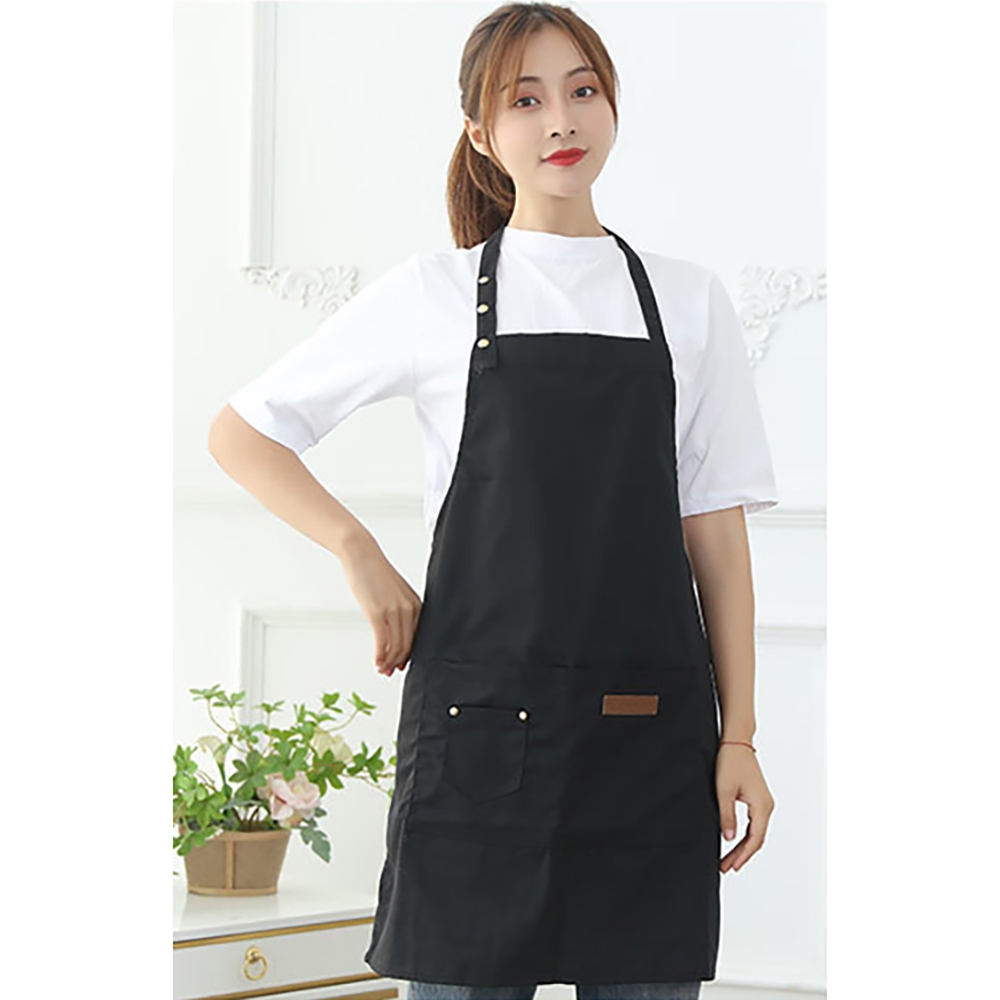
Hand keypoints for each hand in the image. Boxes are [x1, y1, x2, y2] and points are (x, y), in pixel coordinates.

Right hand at [339, 533, 421, 676]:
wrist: (362, 556)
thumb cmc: (376, 573)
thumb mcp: (395, 592)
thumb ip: (400, 609)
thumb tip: (395, 632)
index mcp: (416, 604)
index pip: (417, 637)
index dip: (409, 654)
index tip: (401, 664)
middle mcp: (408, 608)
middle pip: (407, 645)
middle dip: (399, 662)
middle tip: (390, 672)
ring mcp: (393, 611)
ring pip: (396, 646)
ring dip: (388, 662)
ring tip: (382, 669)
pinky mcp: (377, 612)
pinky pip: (382, 641)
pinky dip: (380, 656)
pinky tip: (376, 662)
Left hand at [716, 743, 774, 872]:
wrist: (737, 742)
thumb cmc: (730, 762)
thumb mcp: (724, 790)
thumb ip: (727, 815)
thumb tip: (728, 839)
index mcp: (762, 806)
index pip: (754, 839)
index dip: (743, 855)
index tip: (731, 866)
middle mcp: (767, 806)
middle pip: (756, 839)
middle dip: (742, 855)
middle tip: (726, 867)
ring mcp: (764, 803)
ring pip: (755, 833)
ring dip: (743, 847)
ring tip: (728, 860)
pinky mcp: (758, 800)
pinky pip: (754, 824)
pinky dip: (745, 836)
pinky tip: (734, 843)